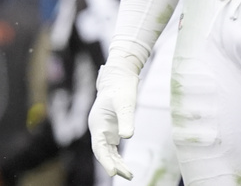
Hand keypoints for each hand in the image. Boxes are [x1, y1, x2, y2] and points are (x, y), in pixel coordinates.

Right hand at [88, 61, 139, 179]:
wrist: (120, 78)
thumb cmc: (122, 89)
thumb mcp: (126, 103)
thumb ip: (126, 119)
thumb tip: (127, 137)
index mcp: (97, 124)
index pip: (99, 148)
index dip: (106, 161)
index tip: (113, 172)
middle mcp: (99, 130)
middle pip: (103, 153)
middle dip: (113, 165)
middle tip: (127, 175)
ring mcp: (104, 131)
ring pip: (108, 152)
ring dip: (117, 163)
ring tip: (130, 175)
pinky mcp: (111, 130)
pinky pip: (113, 148)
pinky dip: (118, 157)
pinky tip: (125, 166)